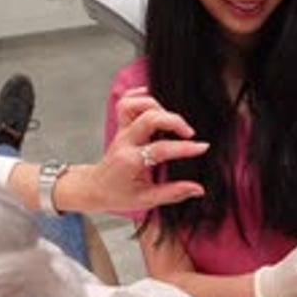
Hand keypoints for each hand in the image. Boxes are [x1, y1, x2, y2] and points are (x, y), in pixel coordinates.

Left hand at [63, 90, 208, 213]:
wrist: (94, 188)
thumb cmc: (118, 195)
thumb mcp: (146, 200)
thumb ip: (173, 193)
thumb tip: (198, 189)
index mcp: (130, 161)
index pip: (160, 149)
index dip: (183, 148)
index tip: (202, 148)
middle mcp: (125, 142)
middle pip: (149, 118)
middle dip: (174, 121)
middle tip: (189, 134)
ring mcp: (121, 131)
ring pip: (136, 105)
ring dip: (159, 107)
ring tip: (172, 121)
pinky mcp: (121, 125)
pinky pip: (126, 102)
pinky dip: (140, 96)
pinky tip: (154, 100)